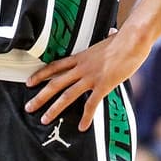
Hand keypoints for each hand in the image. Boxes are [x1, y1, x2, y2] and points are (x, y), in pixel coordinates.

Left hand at [25, 30, 146, 131]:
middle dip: (40, 96)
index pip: (55, 66)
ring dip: (54, 108)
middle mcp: (82, 67)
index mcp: (81, 56)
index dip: (41, 74)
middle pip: (55, 82)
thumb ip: (108, 39)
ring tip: (45, 119)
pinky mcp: (103, 85)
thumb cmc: (124, 39)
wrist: (132, 40)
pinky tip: (82, 127)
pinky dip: (86, 117)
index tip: (29, 82)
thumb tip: (113, 33)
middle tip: (29, 107)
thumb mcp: (110, 38)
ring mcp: (91, 77)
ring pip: (67, 95)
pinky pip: (91, 104)